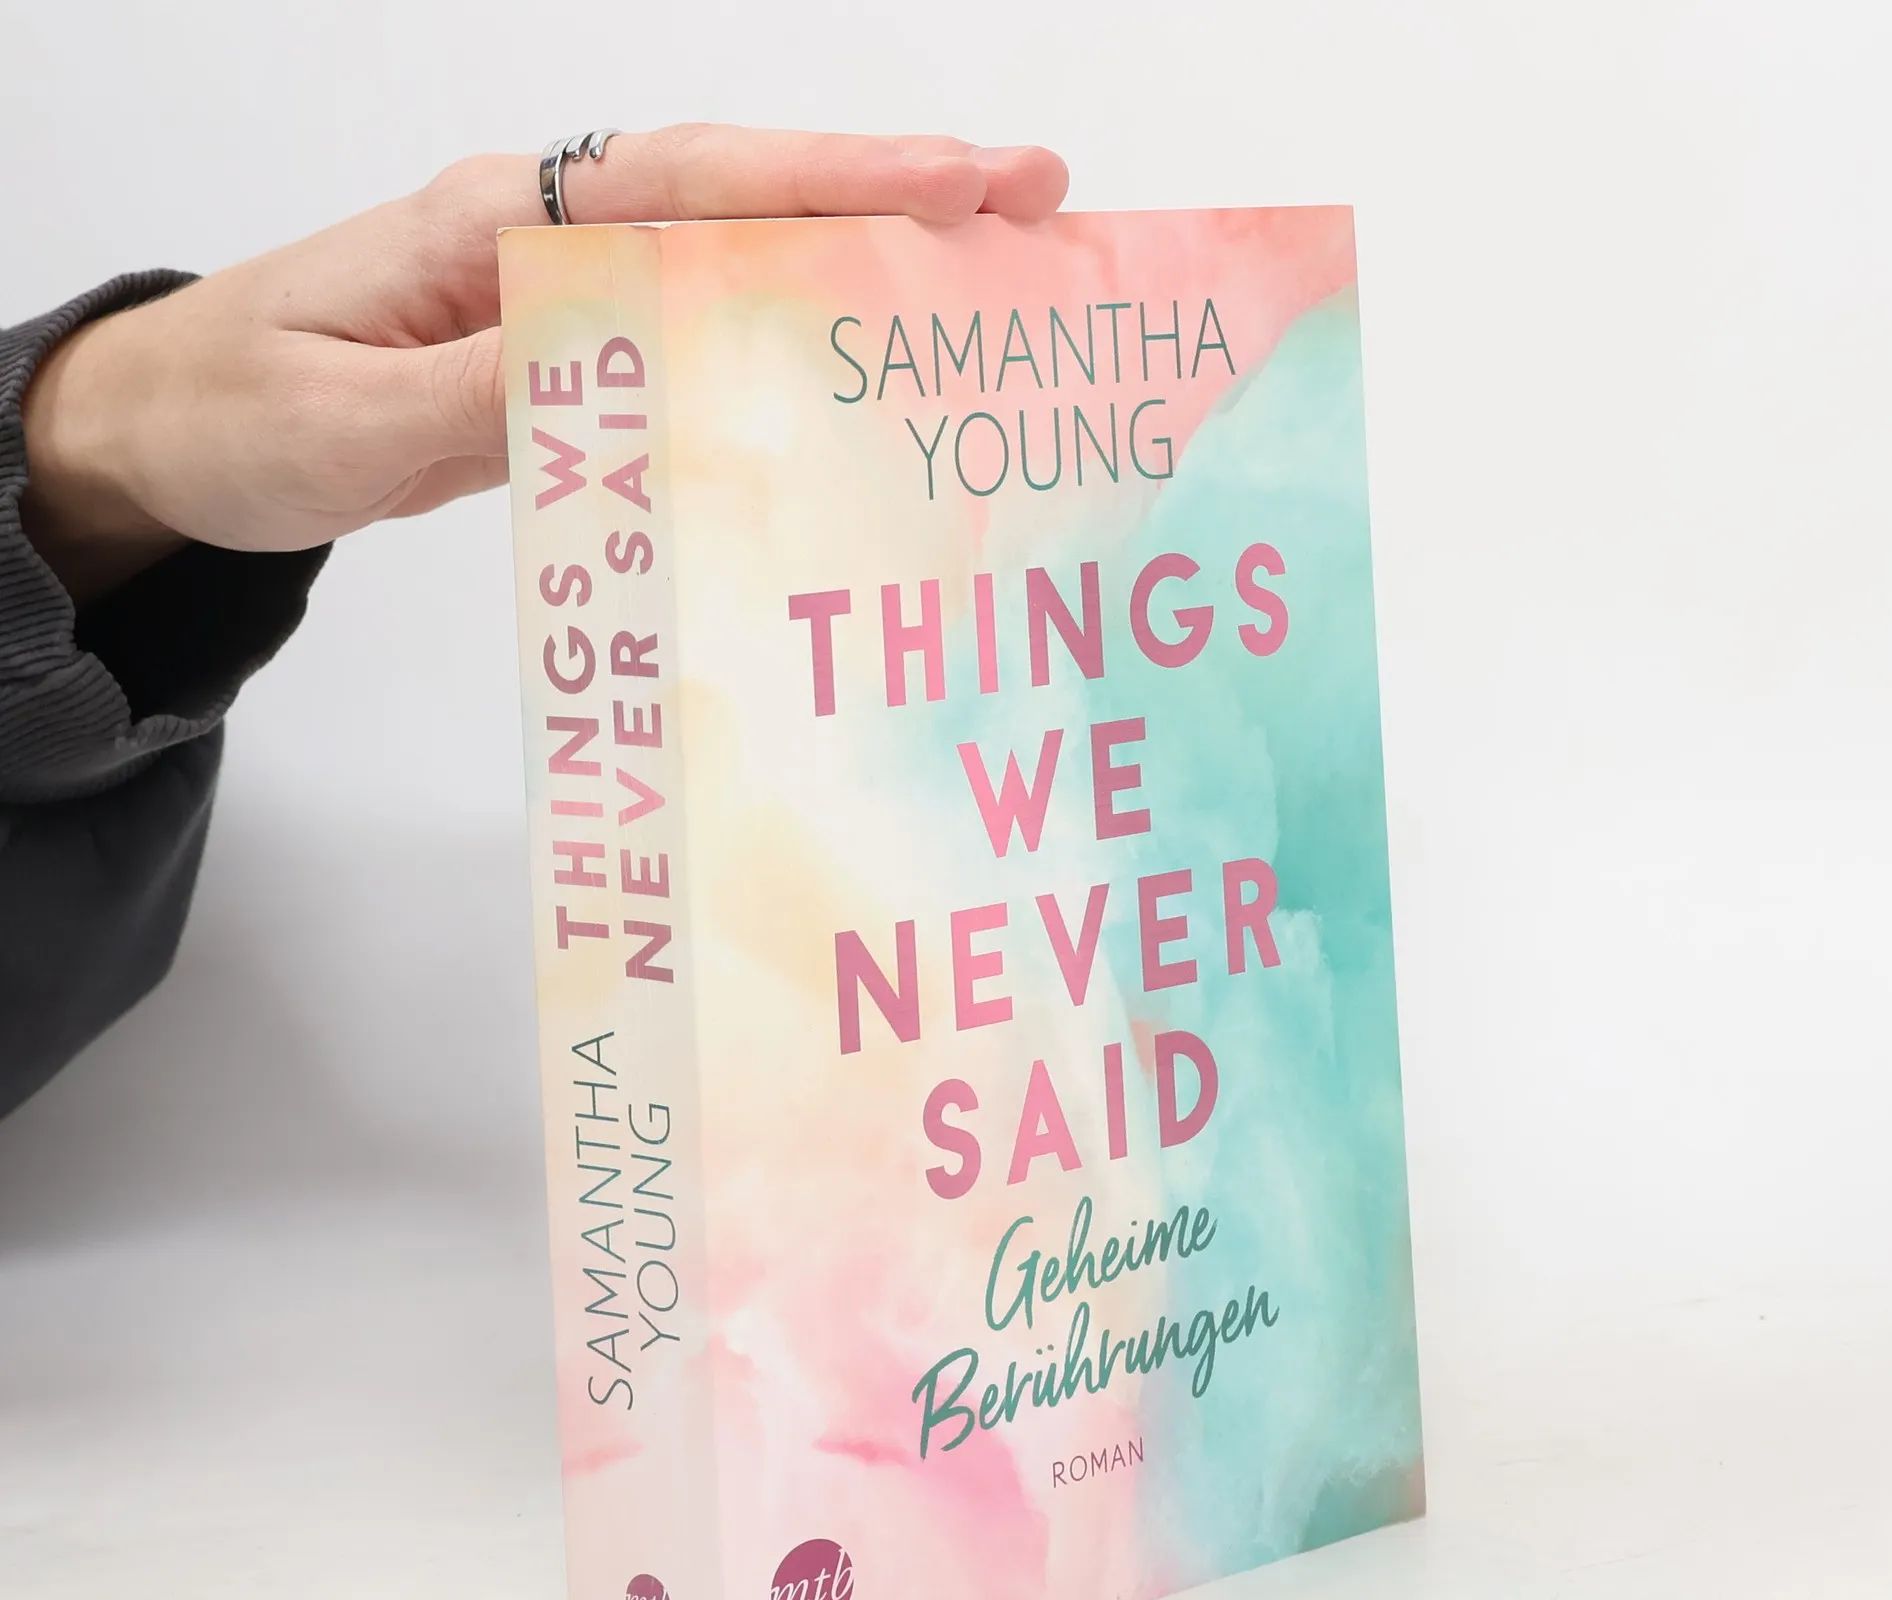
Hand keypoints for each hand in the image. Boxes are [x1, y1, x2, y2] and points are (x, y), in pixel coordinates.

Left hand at [20, 125, 1069, 602]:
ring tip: (985, 265)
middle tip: (1033, 199)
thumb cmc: (240, 412)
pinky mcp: (565, 349)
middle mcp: (546, 235)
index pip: (689, 190)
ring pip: (733, 255)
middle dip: (889, 194)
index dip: (830, 188)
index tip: (957, 184)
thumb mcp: (348, 420)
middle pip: (741, 197)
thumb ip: (493, 400)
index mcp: (498, 225)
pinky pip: (697, 327)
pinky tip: (856, 355)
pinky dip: (788, 329)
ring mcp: (561, 288)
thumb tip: (639, 379)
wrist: (168, 433)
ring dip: (857, 256)